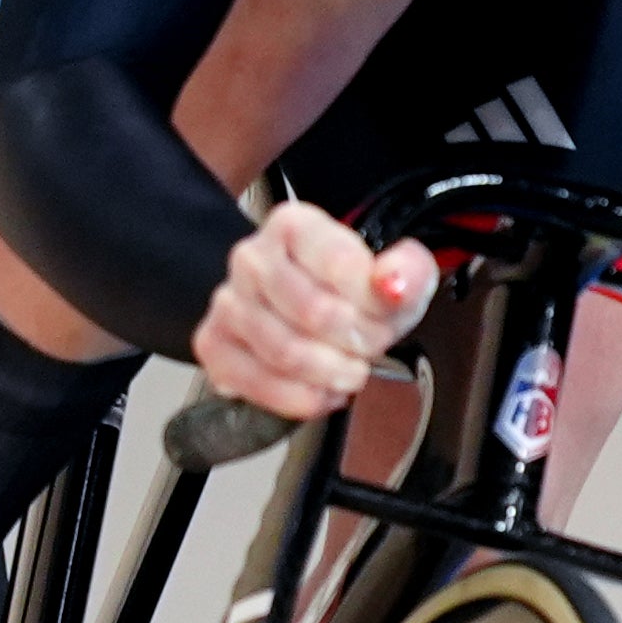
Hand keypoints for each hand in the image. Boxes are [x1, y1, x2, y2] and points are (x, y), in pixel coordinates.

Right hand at [193, 202, 435, 420]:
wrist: (310, 315)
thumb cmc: (349, 293)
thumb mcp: (396, 276)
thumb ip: (407, 272)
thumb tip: (392, 285)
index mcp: (294, 225)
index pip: (341, 266)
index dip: (374, 305)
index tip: (384, 317)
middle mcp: (252, 257)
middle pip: (314, 312)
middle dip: (356, 343)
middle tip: (368, 349)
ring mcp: (228, 301)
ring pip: (284, 352)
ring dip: (331, 373)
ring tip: (349, 371)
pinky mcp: (213, 344)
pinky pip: (257, 383)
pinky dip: (300, 398)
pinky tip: (321, 391)